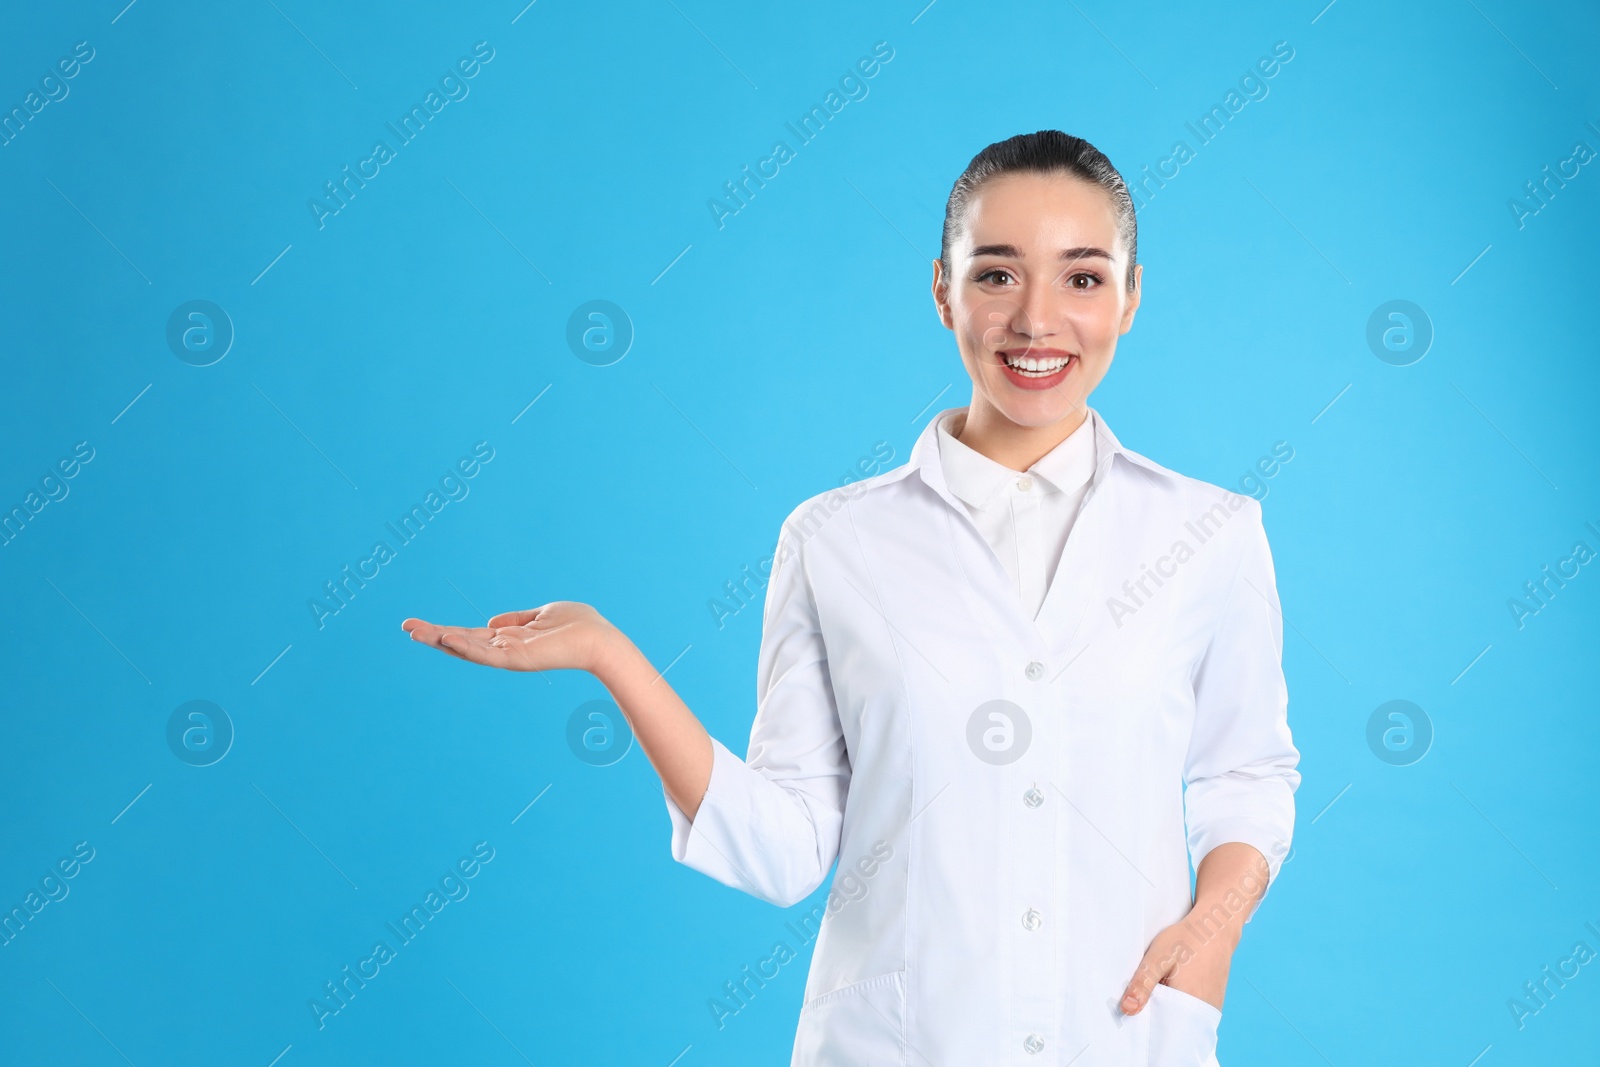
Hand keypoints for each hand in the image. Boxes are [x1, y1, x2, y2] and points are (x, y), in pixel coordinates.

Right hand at [401, 601, 615, 673]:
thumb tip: (491, 622)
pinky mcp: (518, 659)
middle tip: (405, 627)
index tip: (418, 624)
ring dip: (441, 640)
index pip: (469, 635)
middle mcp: (504, 649)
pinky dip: (467, 647)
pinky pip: (487, 655)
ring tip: (416, 633)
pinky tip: (447, 639)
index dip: (444, 630)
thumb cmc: (577, 625)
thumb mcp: (541, 614)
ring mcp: (509, 655)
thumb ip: (515, 619)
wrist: (599, 639)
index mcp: (507, 639)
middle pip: (461, 642)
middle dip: (433, 635)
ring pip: (468, 650)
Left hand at [1118, 904, 1237, 1015]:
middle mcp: (1204, 1009)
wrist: (1215, 926)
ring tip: (1157, 994)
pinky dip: (1180, 1005)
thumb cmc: (1187, 938)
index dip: (1148, 1026)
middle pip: (1175, 1025)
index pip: (1165, 1029)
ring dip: (1169, 1011)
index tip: (1135, 1018)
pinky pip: (1193, 1011)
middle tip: (1143, 1003)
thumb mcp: (1158, 956)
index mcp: (1190, 1002)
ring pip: (1184, 1018)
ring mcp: (1211, 1005)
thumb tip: (1127, 1009)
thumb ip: (1143, 983)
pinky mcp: (1214, 1000)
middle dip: (1157, 1018)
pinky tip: (1171, 990)